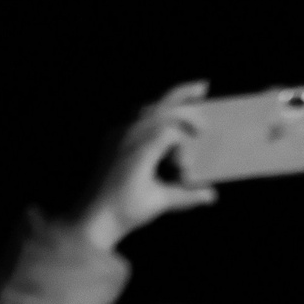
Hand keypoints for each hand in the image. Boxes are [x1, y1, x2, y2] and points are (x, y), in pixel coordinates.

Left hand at [74, 80, 216, 251]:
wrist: (92, 217)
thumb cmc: (124, 210)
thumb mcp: (159, 202)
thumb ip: (187, 195)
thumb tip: (211, 194)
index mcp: (142, 147)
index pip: (172, 132)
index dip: (184, 148)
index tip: (186, 171)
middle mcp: (129, 135)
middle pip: (160, 106)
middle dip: (182, 96)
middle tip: (202, 86)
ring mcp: (118, 135)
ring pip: (146, 109)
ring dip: (166, 102)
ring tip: (185, 95)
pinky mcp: (112, 141)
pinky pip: (135, 119)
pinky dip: (152, 115)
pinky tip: (161, 119)